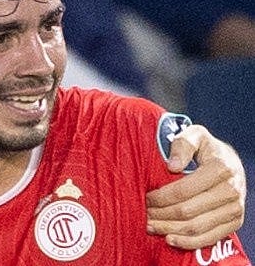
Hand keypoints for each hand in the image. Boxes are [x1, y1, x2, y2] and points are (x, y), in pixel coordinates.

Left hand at [146, 124, 245, 248]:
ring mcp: (235, 208)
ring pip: (196, 227)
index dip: (160, 197)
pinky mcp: (235, 222)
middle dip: (161, 214)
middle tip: (144, 214)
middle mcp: (232, 190)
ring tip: (150, 226)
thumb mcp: (194, 135)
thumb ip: (182, 145)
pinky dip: (188, 242)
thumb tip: (172, 167)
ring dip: (170, 230)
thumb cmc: (205, 148)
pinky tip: (169, 239)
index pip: (183, 190)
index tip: (145, 197)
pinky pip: (210, 238)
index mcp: (221, 168)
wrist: (229, 161)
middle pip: (188, 211)